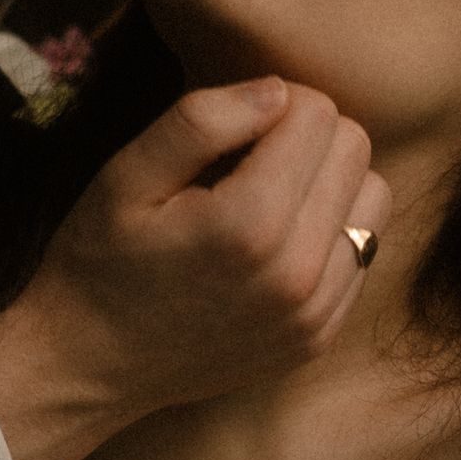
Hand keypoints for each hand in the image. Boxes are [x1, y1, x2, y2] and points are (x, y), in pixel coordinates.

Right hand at [0, 78, 389, 459]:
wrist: (87, 367)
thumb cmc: (99, 262)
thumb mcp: (126, 175)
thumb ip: (201, 121)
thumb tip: (276, 92)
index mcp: (249, 225)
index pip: (317, 112)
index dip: (272, 103)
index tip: (230, 133)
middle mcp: (297, 274)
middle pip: (354, 149)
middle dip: (305, 137)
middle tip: (246, 162)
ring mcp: (314, 313)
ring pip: (374, 198)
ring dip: (328, 183)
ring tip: (267, 200)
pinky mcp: (319, 337)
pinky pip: (363, 252)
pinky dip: (329, 234)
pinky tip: (275, 244)